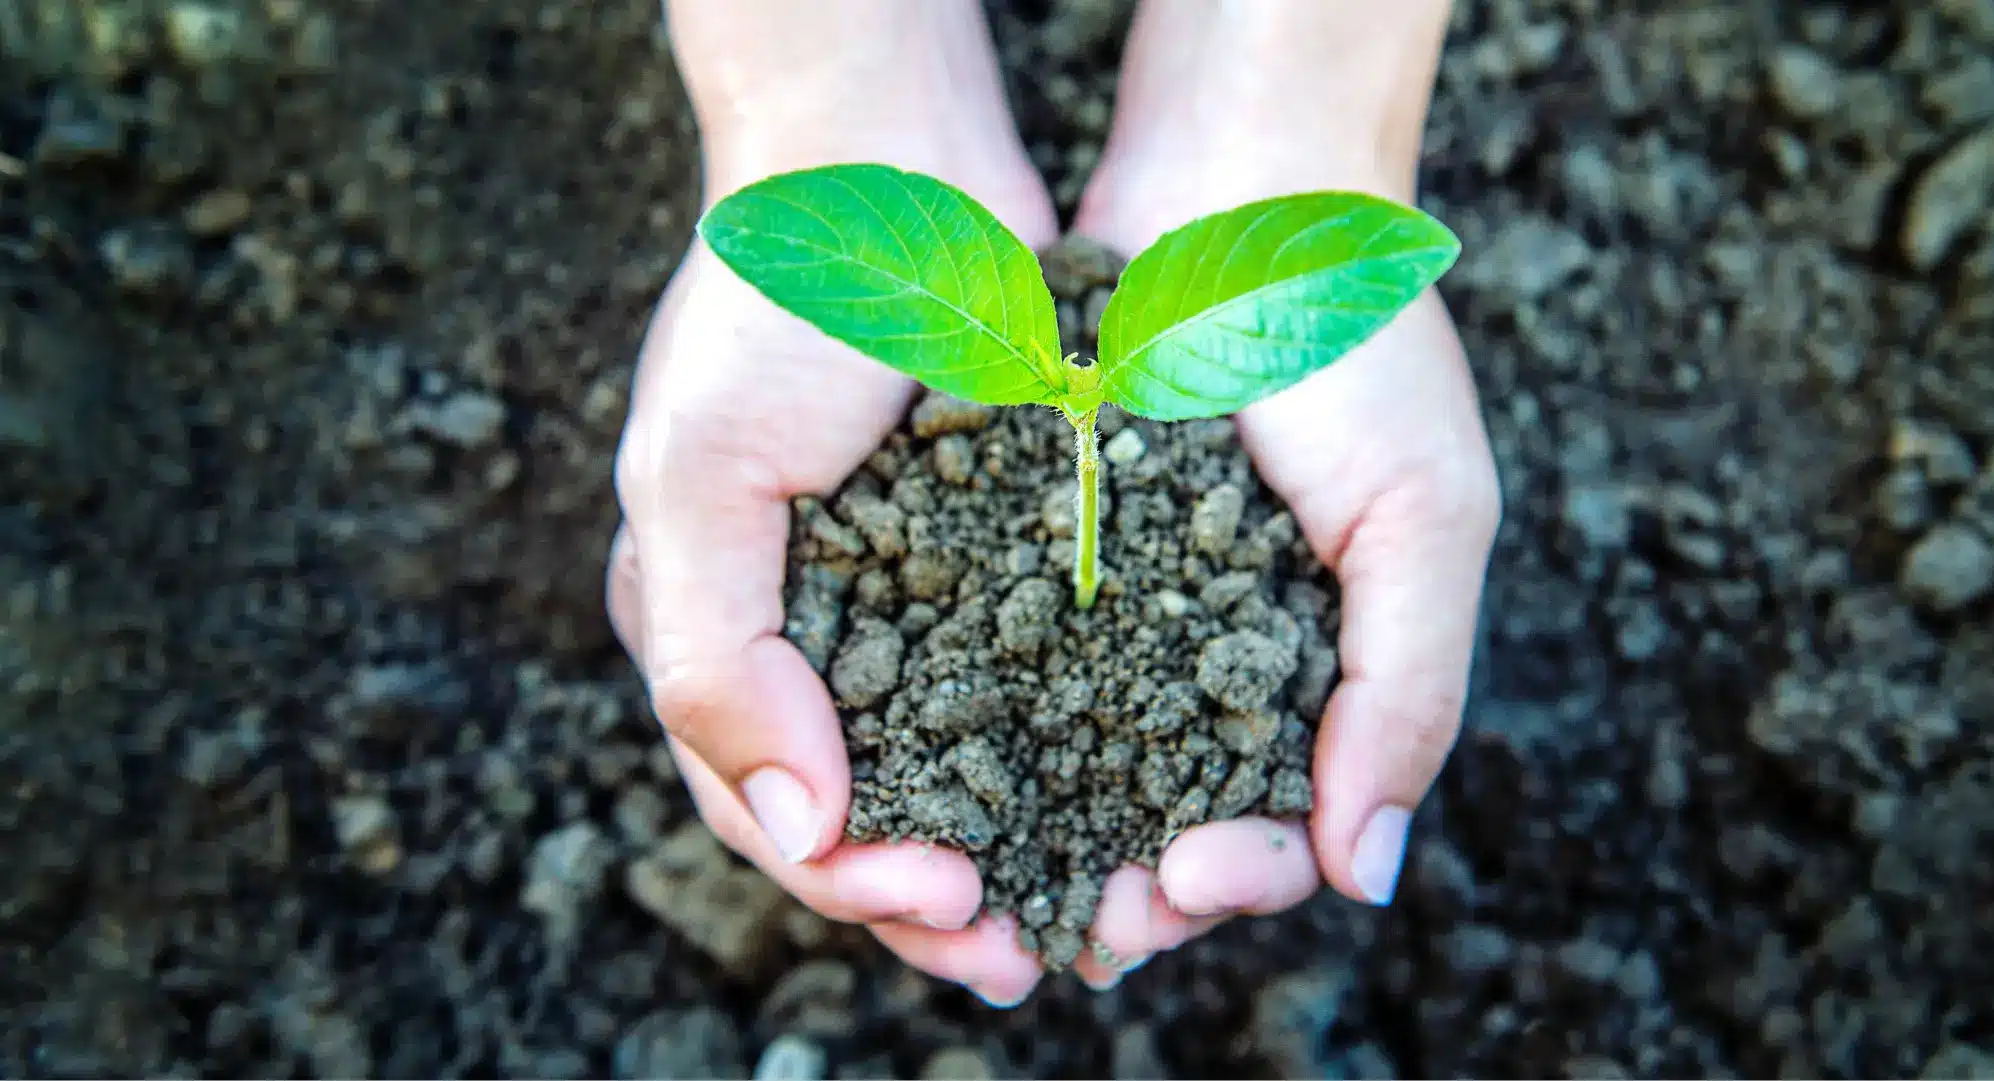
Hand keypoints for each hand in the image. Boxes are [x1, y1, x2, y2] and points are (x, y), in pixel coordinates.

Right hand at [608, 0, 1059, 1006]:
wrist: (884, 165)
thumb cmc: (770, 306)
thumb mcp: (701, 474)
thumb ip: (719, 660)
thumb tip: (806, 828)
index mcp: (706, 629)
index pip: (767, 809)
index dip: (854, 883)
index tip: (954, 907)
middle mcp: (795, 632)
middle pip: (858, 818)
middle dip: (937, 902)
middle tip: (1030, 956)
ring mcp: (890, 598)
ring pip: (944, 772)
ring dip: (1005, 852)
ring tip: (1081, 915)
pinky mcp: (982, 558)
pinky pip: (1014, 687)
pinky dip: (1054, 759)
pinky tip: (1117, 799)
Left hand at [1062, 0, 1497, 989]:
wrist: (1238, 198)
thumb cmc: (1356, 351)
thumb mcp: (1425, 517)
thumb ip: (1408, 692)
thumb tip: (1367, 877)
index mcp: (1323, 675)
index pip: (1287, 824)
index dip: (1243, 874)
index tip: (1189, 877)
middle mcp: (1214, 662)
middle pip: (1167, 822)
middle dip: (1127, 884)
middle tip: (1082, 916)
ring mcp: (1121, 614)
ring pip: (1071, 768)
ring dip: (1038, 835)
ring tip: (993, 877)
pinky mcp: (1032, 555)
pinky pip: (998, 664)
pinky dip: (973, 727)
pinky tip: (935, 768)